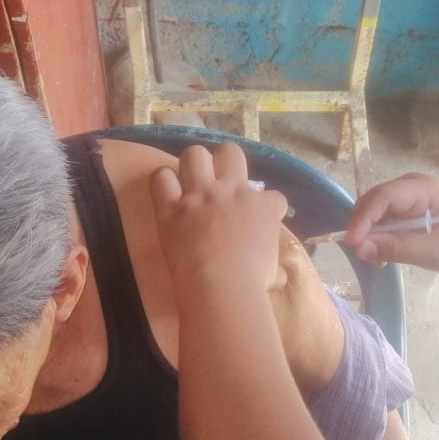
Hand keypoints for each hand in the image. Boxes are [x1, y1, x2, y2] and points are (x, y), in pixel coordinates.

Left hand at [149, 143, 289, 292]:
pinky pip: (161, 177)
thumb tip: (277, 277)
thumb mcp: (273, 271)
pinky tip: (168, 194)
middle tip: (221, 181)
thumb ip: (272, 263)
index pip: (272, 196)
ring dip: (194, 166)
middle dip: (226, 162)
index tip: (260, 220)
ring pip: (194, 155)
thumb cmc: (253, 283)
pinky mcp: (172, 208)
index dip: (267, 207)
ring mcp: (200, 196)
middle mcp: (232, 192)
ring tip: (192, 181)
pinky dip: (164, 182)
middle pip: (230, 152)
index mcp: (262, 208)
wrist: (223, 287)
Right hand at [344, 173, 438, 271]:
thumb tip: (361, 248)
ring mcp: (406, 196)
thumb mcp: (431, 251)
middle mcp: (410, 186)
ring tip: (377, 259)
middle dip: (363, 228)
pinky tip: (383, 255)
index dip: (363, 219)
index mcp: (421, 189)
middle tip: (363, 255)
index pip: (382, 197)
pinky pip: (382, 219)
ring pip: (374, 211)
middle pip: (373, 201)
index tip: (352, 243)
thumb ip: (396, 248)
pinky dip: (378, 237)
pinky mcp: (404, 208)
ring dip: (370, 235)